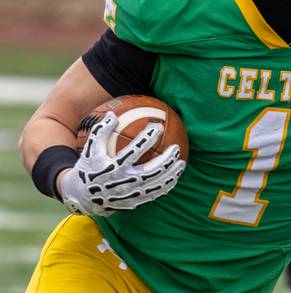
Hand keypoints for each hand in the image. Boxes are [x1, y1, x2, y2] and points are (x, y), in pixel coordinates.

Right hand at [59, 112, 184, 215]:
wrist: (82, 197)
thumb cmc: (89, 167)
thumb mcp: (90, 149)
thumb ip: (100, 131)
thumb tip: (112, 114)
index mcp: (111, 168)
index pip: (132, 152)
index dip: (146, 139)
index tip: (158, 127)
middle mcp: (121, 183)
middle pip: (149, 172)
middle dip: (165, 160)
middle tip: (176, 148)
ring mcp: (128, 195)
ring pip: (154, 185)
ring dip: (170, 175)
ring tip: (182, 162)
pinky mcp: (133, 203)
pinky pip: (153, 195)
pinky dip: (166, 186)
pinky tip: (175, 177)